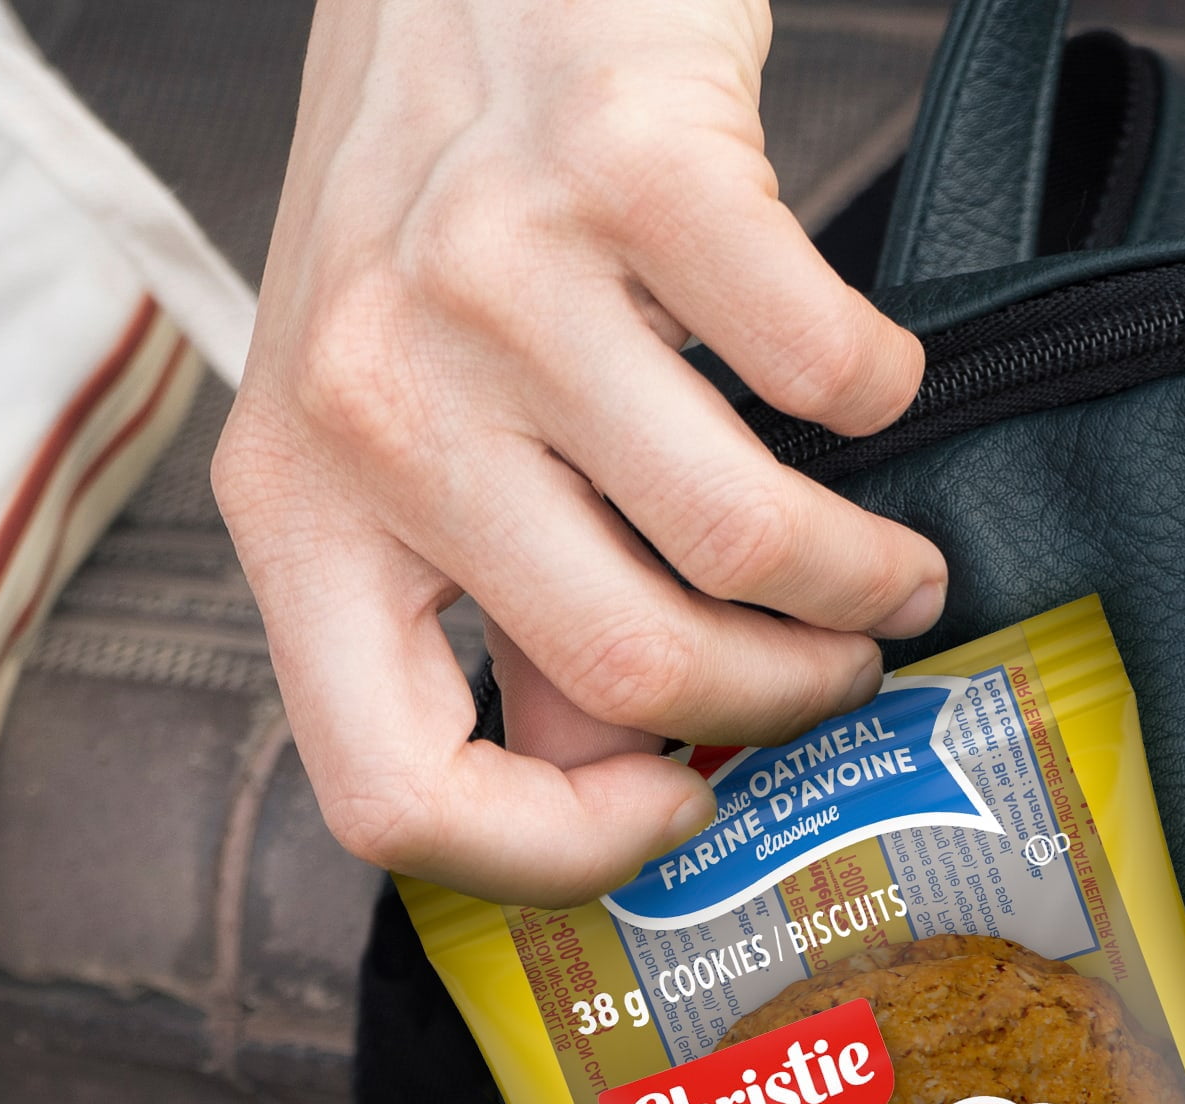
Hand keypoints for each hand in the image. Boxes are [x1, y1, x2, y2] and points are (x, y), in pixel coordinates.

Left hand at [216, 0, 945, 905]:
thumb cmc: (436, 201)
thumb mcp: (401, 433)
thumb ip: (482, 612)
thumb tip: (610, 765)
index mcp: (296, 509)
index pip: (388, 791)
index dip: (552, 852)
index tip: (665, 800)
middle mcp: (369, 406)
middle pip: (623, 672)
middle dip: (779, 699)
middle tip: (837, 672)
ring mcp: (492, 283)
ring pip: (740, 543)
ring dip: (862, 581)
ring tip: (888, 570)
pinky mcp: (626, 170)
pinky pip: (825, 372)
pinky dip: (883, 398)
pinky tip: (864, 384)